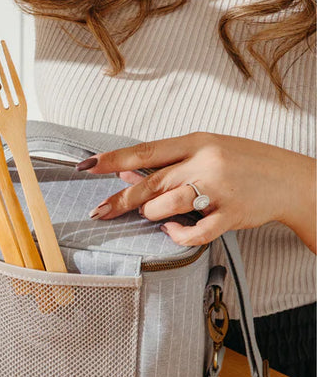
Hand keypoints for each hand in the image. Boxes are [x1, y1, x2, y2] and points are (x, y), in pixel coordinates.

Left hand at [79, 132, 315, 249]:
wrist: (291, 180)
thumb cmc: (242, 162)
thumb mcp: (206, 149)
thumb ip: (168, 161)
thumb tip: (124, 171)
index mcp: (196, 142)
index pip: (145, 151)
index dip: (113, 159)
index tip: (87, 166)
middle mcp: (205, 163)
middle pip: (150, 183)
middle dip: (120, 200)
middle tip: (99, 211)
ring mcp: (219, 189)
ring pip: (166, 207)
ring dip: (152, 215)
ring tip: (154, 215)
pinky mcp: (232, 215)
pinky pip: (193, 231)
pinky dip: (176, 234)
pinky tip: (172, 230)